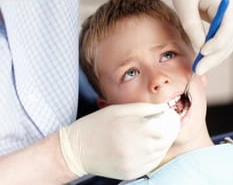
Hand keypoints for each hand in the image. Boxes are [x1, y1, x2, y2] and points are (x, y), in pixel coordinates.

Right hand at [59, 103, 179, 179]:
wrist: (77, 149)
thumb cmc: (97, 123)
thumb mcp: (119, 109)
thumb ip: (144, 108)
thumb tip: (165, 108)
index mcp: (132, 127)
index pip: (166, 124)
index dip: (171, 116)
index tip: (168, 112)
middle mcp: (136, 147)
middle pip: (167, 137)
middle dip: (170, 127)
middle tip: (166, 120)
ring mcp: (135, 163)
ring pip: (162, 150)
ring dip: (164, 139)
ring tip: (156, 130)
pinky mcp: (132, 173)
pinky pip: (153, 161)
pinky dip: (155, 151)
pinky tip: (148, 142)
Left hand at [168, 0, 232, 73]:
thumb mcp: (184, 5)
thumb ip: (192, 26)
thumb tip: (201, 49)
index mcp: (226, 2)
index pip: (227, 28)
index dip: (216, 44)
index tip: (202, 54)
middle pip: (229, 40)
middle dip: (214, 57)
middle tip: (198, 70)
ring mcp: (231, 18)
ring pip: (227, 44)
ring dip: (214, 58)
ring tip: (198, 69)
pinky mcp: (226, 23)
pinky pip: (223, 41)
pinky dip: (214, 52)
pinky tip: (202, 60)